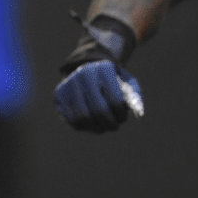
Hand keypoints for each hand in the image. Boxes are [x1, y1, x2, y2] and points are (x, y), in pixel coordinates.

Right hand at [54, 12, 143, 132]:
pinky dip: (82, 126)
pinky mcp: (59, 94)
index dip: (121, 114)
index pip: (116, 100)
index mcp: (103, 69)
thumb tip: (139, 113)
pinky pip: (71, 119)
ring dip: (96, 128)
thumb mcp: (126, 82)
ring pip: (83, 117)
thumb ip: (134, 96)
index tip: (123, 116)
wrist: (86, 69)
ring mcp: (69, 83)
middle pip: (99, 109)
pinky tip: (90, 123)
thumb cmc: (111, 80)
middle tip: (114, 126)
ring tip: (102, 127)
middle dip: (110, 123)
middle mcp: (84, 74)